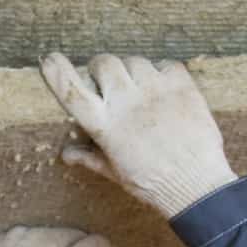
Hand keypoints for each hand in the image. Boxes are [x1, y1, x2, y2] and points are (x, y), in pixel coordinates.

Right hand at [40, 52, 238, 217]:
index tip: (49, 60)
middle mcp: (126, 102)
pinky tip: (163, 92)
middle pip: (103, 63)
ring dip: (132, 72)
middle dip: (101, 69)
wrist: (196, 185)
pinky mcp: (181, 85)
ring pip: (134, 61)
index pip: (71, 90)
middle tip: (109, 85)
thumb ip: (88, 157)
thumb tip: (66, 154)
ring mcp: (154, 90)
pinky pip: (164, 64)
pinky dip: (161, 73)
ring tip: (140, 92)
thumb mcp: (115, 172)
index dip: (57, 72)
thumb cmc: (152, 183)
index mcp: (104, 125)